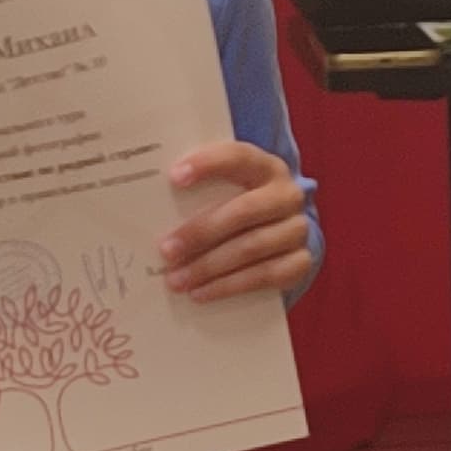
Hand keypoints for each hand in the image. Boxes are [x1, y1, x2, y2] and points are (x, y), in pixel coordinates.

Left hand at [158, 144, 312, 302]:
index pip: (238, 157)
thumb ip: (200, 190)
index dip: (208, 165)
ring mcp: (297, 229)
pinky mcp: (300, 262)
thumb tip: (149, 204)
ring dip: (209, 267)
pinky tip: (202, 293)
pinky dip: (229, 286)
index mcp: (265, 167)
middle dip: (200, 232)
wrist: (281, 232)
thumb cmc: (239, 205)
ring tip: (176, 280)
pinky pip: (264, 276)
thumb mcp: (226, 189)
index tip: (174, 177)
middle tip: (166, 251)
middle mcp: (286, 195)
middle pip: (242, 211)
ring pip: (251, 248)